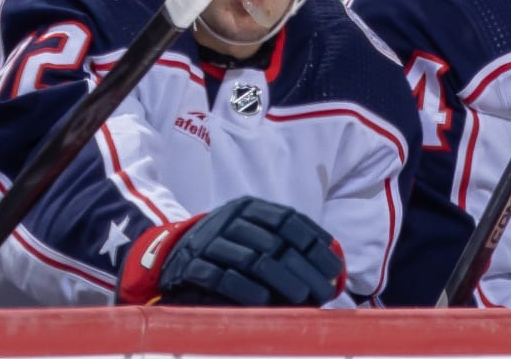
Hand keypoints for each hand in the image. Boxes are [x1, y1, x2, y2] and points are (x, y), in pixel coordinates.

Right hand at [116, 196, 344, 306]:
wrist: (174, 254)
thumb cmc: (232, 250)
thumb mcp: (258, 236)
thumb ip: (291, 245)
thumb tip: (336, 265)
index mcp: (248, 208)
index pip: (287, 220)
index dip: (314, 244)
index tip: (335, 270)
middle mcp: (228, 220)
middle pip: (273, 243)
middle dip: (303, 270)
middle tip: (323, 292)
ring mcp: (208, 241)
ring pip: (250, 259)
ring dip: (280, 281)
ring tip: (300, 299)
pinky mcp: (191, 265)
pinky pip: (220, 277)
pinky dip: (245, 289)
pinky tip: (265, 301)